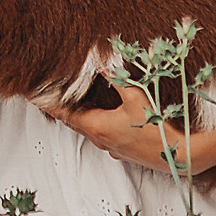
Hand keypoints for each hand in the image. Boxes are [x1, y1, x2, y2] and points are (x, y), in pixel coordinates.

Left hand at [52, 85, 215, 174]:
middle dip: (65, 108)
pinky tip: (106, 114)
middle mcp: (100, 139)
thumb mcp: (134, 96)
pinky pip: (102, 135)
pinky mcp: (122, 151)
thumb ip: (115, 77)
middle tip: (55, 94)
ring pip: (89, 129)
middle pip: (75, 122)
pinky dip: (97, 123)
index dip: (51, 104)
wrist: (178, 155)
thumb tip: (100, 61)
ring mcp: (111, 147)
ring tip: (78, 100)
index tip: (38, 96)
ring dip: (82, 116)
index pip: (65, 115)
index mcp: (96, 126)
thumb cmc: (155, 126)